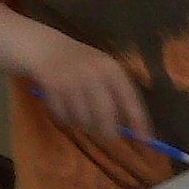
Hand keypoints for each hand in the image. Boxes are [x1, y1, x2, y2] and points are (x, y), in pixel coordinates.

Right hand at [25, 32, 150, 138]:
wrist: (42, 47)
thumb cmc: (79, 64)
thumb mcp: (102, 70)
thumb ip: (117, 95)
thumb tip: (133, 128)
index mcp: (111, 69)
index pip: (130, 99)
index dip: (139, 121)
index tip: (146, 140)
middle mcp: (94, 73)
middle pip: (106, 116)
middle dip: (107, 130)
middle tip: (107, 135)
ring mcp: (72, 79)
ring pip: (84, 119)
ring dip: (84, 124)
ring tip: (81, 114)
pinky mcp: (53, 86)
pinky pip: (65, 116)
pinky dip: (65, 118)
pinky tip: (64, 107)